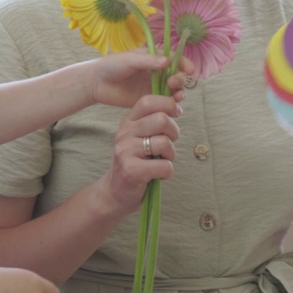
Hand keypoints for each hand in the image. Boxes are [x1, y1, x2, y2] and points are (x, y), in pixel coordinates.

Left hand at [90, 50, 191, 107]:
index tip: (189, 70)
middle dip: (181, 79)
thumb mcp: (130, 60)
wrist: (97, 83)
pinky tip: (170, 106)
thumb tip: (168, 61)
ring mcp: (155, 87)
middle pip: (178, 76)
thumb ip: (148, 61)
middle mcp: (158, 72)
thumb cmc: (112, 66)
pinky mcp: (150, 100)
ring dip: (179, 93)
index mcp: (155, 58)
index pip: (176, 59)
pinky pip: (165, 103)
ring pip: (174, 90)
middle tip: (173, 83)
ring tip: (176, 96)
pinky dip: (171, 104)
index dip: (185, 64)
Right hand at [96, 94, 182, 215]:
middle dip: (174, 132)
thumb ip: (153, 122)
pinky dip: (168, 172)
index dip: (167, 104)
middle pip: (161, 119)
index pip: (148, 101)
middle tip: (168, 145)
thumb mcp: (140, 137)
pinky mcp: (131, 170)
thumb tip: (177, 105)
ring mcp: (126, 151)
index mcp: (128, 122)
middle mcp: (124, 133)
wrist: (115, 192)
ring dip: (171, 155)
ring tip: (162, 161)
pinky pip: (165, 166)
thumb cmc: (135, 163)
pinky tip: (158, 175)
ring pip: (165, 143)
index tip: (176, 115)